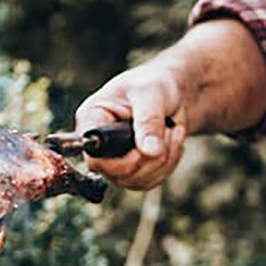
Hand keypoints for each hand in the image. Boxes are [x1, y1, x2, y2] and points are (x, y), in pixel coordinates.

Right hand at [75, 61, 187, 190]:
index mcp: (92, 119)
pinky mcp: (132, 168)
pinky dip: (168, 164)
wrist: (172, 92)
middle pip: (117, 174)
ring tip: (173, 130)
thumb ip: (149, 121)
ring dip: (164, 160)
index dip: (121, 160)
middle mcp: (99, 143)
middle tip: (168, 130)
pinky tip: (173, 141)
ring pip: (136, 180)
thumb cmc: (155, 83)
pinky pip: (149, 181)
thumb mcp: (151, 93)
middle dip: (151, 157)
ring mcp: (115, 159)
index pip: (94, 155)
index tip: (147, 145)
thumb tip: (150, 151)